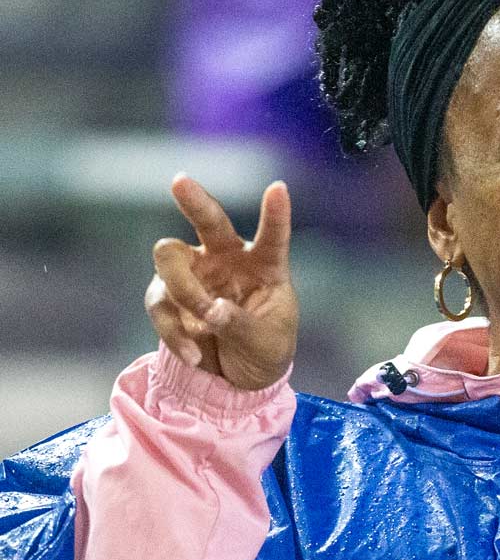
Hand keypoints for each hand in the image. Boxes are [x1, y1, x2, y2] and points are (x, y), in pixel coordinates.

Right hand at [145, 175, 298, 389]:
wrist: (236, 378)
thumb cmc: (264, 350)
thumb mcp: (266, 344)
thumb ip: (242, 325)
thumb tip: (212, 311)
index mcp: (264, 264)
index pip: (273, 235)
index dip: (276, 213)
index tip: (279, 188)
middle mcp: (227, 259)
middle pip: (208, 221)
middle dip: (194, 201)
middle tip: (180, 182)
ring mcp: (194, 274)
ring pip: (170, 258)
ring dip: (185, 289)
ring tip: (207, 321)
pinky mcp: (169, 298)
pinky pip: (160, 303)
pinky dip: (173, 331)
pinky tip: (195, 355)